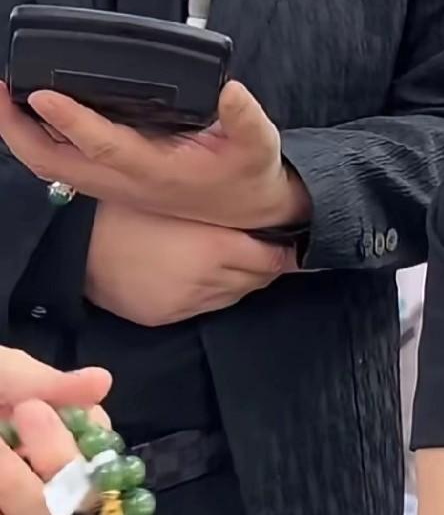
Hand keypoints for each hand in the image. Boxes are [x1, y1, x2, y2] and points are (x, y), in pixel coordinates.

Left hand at [0, 80, 309, 231]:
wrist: (249, 212)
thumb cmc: (248, 173)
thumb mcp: (260, 144)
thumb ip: (248, 119)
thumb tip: (230, 89)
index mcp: (157, 172)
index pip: (105, 147)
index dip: (72, 121)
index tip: (44, 93)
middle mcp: (126, 182)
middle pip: (54, 162)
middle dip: (19, 129)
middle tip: (0, 89)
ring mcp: (113, 184)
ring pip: (49, 166)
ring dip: (20, 134)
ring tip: (5, 95)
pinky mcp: (110, 179)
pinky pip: (59, 163)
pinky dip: (37, 138)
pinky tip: (33, 110)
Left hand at [0, 350, 110, 514]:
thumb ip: (45, 382)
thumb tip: (103, 381)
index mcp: (45, 439)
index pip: (92, 461)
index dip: (73, 446)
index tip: (32, 411)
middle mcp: (29, 483)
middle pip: (63, 510)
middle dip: (42, 467)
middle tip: (12, 420)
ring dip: (7, 492)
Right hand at [85, 201, 297, 327]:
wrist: (79, 242)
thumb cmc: (129, 207)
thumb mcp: (182, 199)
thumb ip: (224, 210)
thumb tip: (261, 213)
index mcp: (216, 247)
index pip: (272, 258)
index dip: (286, 249)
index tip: (294, 240)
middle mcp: (208, 280)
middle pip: (258, 278)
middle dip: (269, 264)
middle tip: (275, 247)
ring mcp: (188, 301)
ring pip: (237, 294)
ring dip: (245, 278)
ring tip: (247, 259)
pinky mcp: (168, 315)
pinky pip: (209, 306)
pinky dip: (218, 292)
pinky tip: (215, 276)